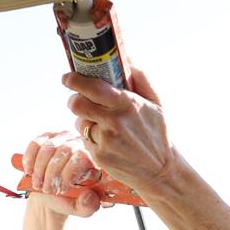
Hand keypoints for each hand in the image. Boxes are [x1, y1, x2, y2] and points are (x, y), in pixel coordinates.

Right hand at [21, 130, 101, 216]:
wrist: (52, 194)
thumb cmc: (71, 200)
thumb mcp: (81, 208)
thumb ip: (89, 206)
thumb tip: (89, 196)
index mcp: (95, 159)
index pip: (84, 156)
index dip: (69, 172)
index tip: (61, 189)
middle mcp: (82, 143)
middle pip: (66, 151)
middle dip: (52, 173)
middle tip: (47, 189)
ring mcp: (65, 138)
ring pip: (49, 147)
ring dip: (40, 169)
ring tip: (39, 184)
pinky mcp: (48, 137)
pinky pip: (36, 143)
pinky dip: (30, 159)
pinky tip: (30, 172)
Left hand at [64, 67, 176, 196]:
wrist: (161, 171)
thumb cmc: (158, 133)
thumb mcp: (156, 104)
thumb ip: (141, 78)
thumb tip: (127, 58)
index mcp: (127, 104)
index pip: (91, 87)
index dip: (74, 80)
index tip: (68, 78)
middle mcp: (114, 122)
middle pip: (76, 103)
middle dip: (74, 100)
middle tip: (81, 100)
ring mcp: (105, 140)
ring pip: (80, 122)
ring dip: (87, 120)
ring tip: (105, 126)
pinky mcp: (99, 156)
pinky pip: (85, 140)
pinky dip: (93, 138)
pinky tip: (109, 142)